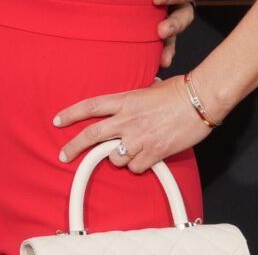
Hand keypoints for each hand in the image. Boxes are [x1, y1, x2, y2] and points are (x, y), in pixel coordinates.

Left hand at [54, 77, 212, 173]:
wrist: (200, 101)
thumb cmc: (179, 91)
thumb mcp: (149, 89)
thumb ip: (135, 99)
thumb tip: (133, 101)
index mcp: (125, 100)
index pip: (90, 106)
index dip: (70, 114)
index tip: (57, 121)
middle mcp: (127, 119)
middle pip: (92, 135)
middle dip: (73, 147)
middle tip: (63, 155)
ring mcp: (139, 138)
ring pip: (114, 158)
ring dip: (117, 158)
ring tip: (130, 150)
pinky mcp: (153, 152)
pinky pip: (135, 168)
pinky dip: (138, 166)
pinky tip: (146, 157)